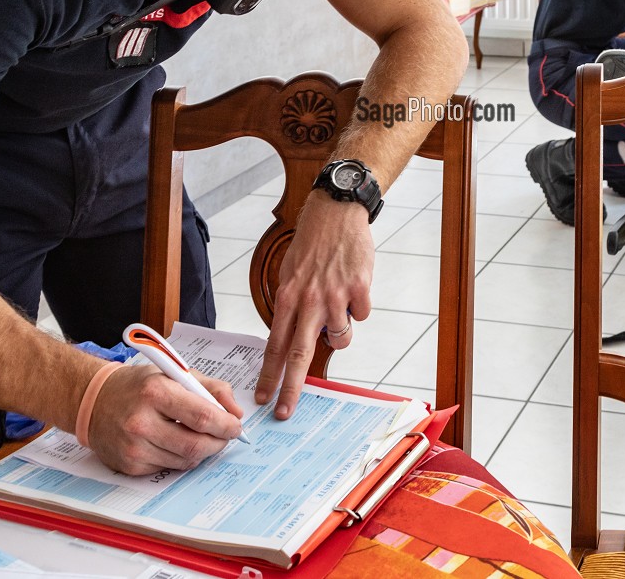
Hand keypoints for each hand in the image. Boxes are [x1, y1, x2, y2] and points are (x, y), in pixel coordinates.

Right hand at [85, 363, 243, 475]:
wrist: (94, 401)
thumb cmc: (138, 386)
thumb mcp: (175, 374)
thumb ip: (211, 389)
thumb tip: (235, 413)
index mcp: (156, 392)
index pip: (202, 416)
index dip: (226, 425)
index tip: (235, 426)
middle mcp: (141, 422)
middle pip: (196, 445)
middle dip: (218, 442)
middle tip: (225, 436)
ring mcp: (134, 447)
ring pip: (185, 460)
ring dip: (202, 451)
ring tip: (201, 437)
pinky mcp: (130, 465)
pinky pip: (169, 468)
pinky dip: (181, 458)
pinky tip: (175, 443)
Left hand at [255, 193, 373, 418]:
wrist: (336, 212)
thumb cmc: (313, 244)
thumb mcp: (291, 274)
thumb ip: (292, 306)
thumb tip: (293, 338)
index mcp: (288, 298)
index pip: (275, 345)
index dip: (268, 375)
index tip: (262, 397)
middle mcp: (309, 300)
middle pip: (299, 355)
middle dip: (291, 389)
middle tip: (284, 413)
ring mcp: (335, 296)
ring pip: (340, 337)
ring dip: (340, 331)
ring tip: (339, 305)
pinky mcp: (359, 288)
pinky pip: (361, 314)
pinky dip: (358, 306)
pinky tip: (353, 284)